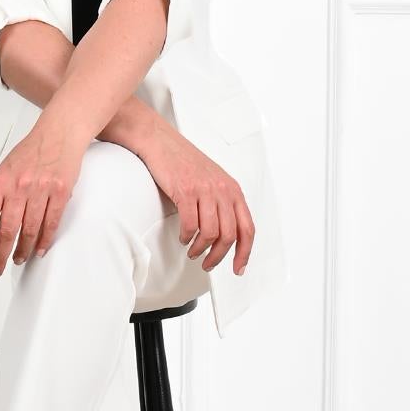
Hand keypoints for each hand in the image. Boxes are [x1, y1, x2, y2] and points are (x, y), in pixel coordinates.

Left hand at [0, 115, 87, 278]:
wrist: (59, 133)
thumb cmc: (31, 152)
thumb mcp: (5, 170)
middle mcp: (18, 187)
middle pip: (6, 231)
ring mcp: (40, 190)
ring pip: (29, 231)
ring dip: (22, 251)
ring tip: (17, 260)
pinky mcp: (60, 192)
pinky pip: (51, 223)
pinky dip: (44, 241)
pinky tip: (38, 250)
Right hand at [141, 120, 255, 274]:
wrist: (161, 142)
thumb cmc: (185, 162)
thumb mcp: (213, 180)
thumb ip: (223, 203)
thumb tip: (225, 234)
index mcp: (233, 190)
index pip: (248, 228)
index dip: (244, 252)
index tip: (238, 268)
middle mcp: (223, 190)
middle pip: (229, 235)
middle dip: (219, 256)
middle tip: (208, 263)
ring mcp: (205, 190)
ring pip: (210, 233)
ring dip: (200, 249)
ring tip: (193, 251)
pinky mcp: (186, 191)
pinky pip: (190, 225)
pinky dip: (186, 237)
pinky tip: (183, 238)